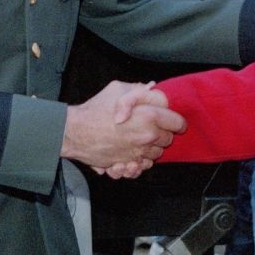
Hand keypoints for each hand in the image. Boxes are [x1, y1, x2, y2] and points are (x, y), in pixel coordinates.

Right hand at [63, 81, 185, 176]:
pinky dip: (141, 160)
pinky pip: (144, 165)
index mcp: (150, 115)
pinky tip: (132, 151)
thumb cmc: (96, 109)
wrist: (76, 132)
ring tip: (138, 138)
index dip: (177, 121)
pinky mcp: (129, 163)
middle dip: (162, 133)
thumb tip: (152, 89)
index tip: (173, 121)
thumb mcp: (118, 89)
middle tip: (150, 126)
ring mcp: (139, 152)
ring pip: (157, 154)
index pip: (178, 122)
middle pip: (169, 139)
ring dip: (152, 147)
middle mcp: (148, 136)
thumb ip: (139, 89)